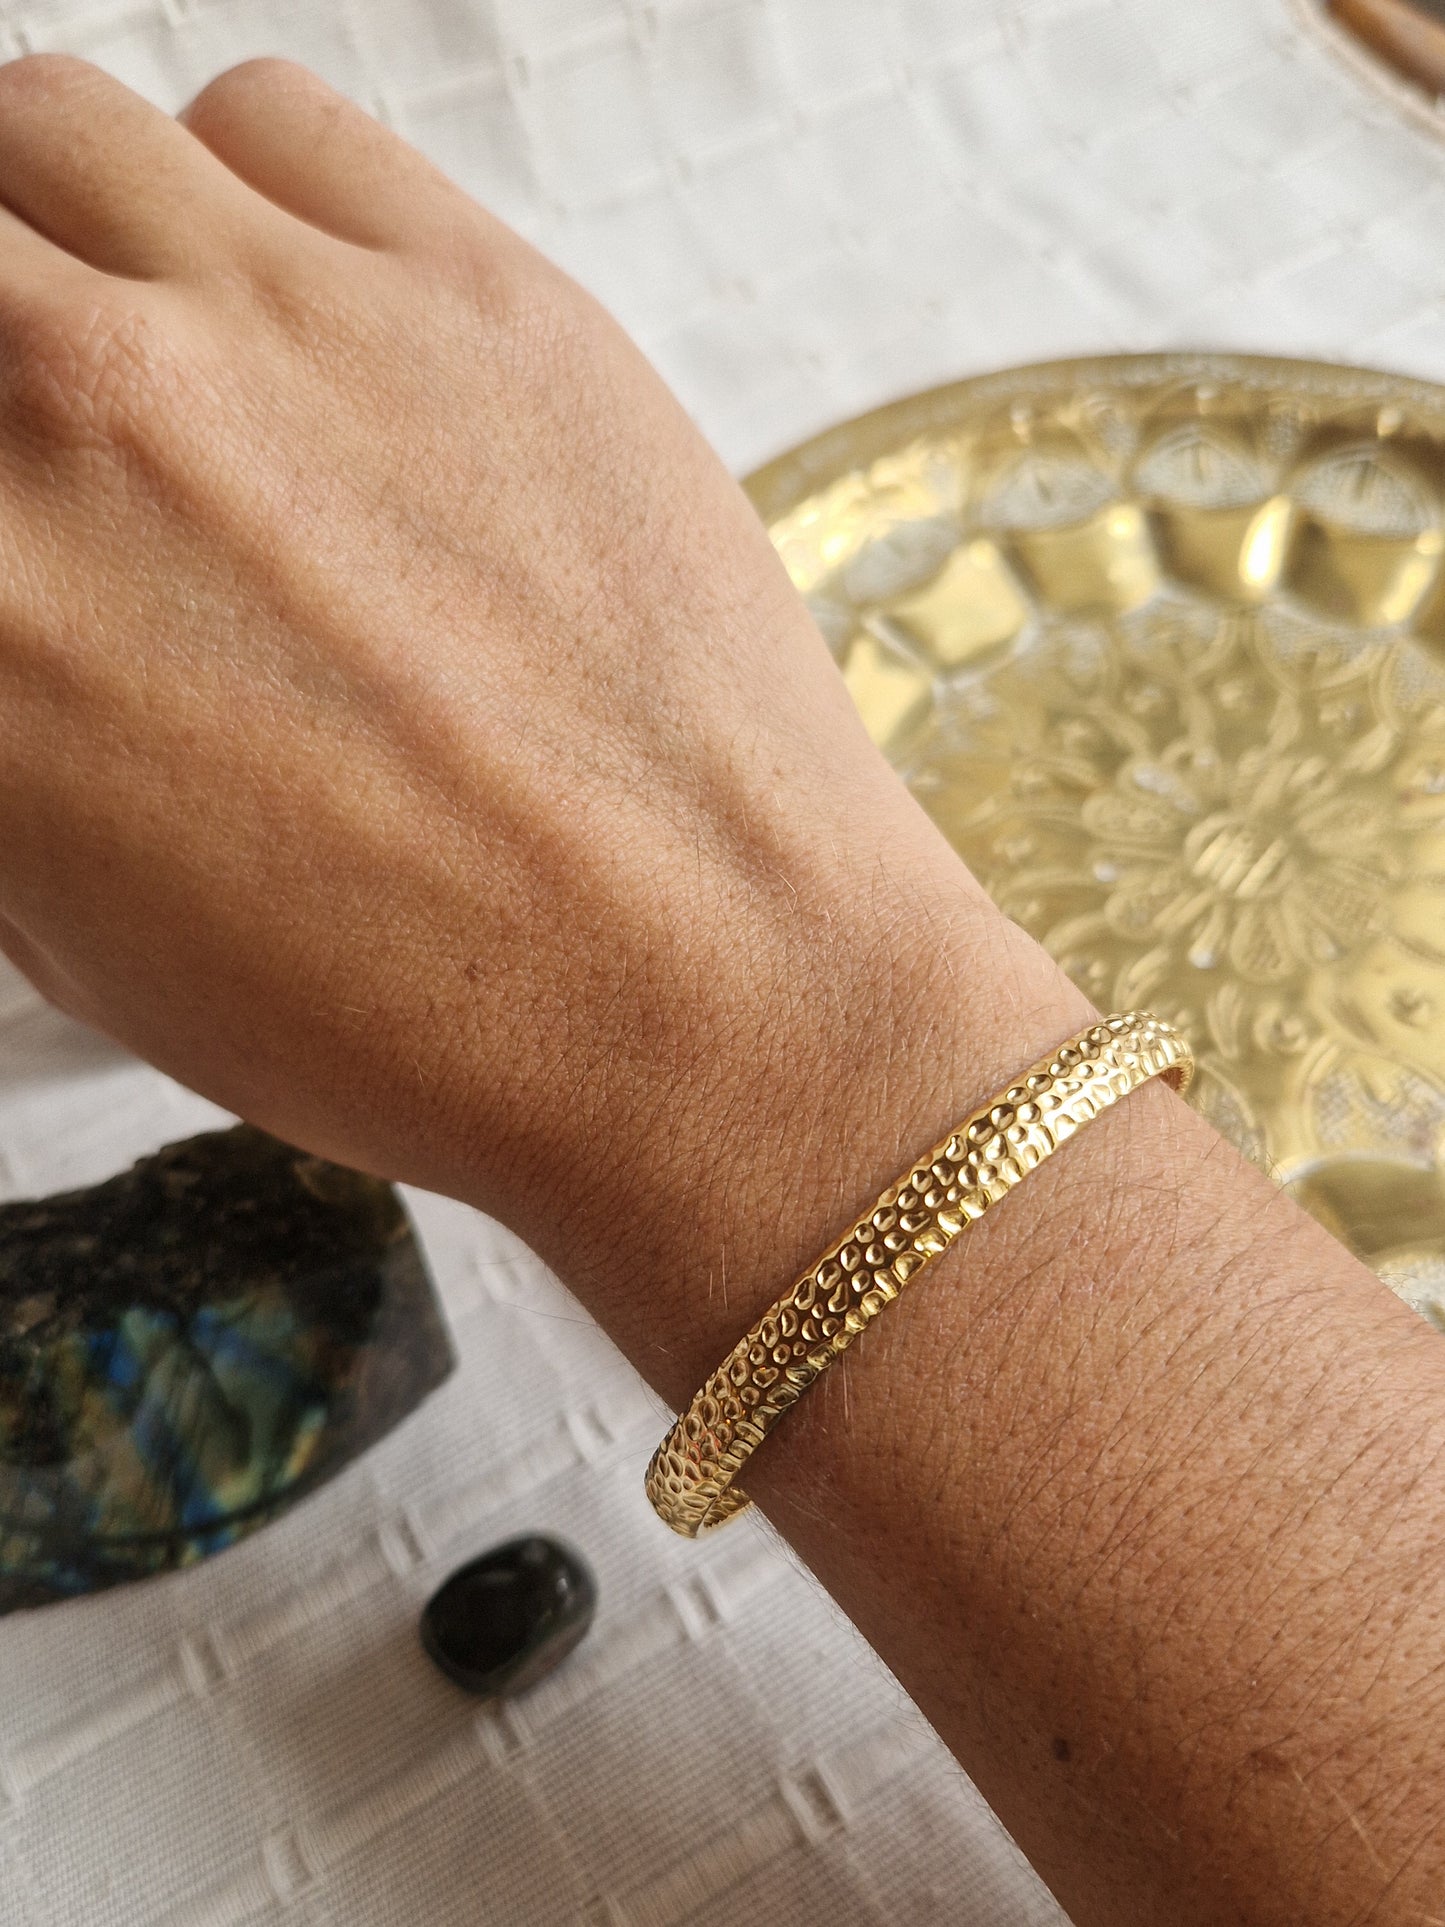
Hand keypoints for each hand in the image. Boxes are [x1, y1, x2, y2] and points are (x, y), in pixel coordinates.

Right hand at [0, 53, 1019, 1274]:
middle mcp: (82, 430)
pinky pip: (267, 121)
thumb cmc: (422, 1018)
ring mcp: (284, 329)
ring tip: (131, 327)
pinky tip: (295, 306)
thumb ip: (3, 735)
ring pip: (51, 130)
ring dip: (57, 221)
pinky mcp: (471, 289)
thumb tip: (14, 623)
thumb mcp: (96, 940)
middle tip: (42, 421)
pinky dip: (241, 188)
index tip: (10, 528)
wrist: (705, 997)